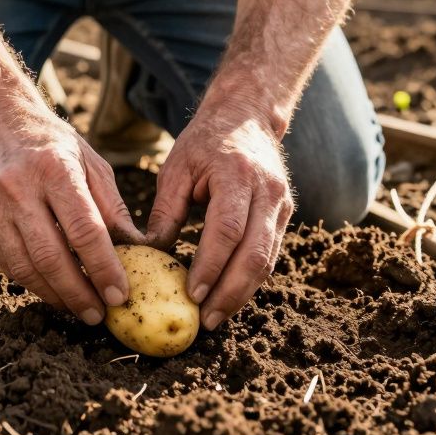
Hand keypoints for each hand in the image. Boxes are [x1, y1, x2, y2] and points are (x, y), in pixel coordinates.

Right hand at [0, 102, 143, 324]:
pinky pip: (8, 264)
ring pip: (25, 267)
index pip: (84, 229)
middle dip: (78, 292)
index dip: (103, 267)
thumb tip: (139, 251)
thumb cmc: (52, 144)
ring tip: (79, 309)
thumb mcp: (91, 163)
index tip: (119, 295)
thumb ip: (113, 208)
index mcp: (54, 169)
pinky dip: (33, 283)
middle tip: (99, 315)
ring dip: (55, 295)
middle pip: (51, 256)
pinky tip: (53, 291)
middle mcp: (18, 189)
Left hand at [146, 99, 291, 331]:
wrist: (247, 115)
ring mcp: (281, 204)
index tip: (192, 293)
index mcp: (236, 175)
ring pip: (267, 260)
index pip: (227, 230)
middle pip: (255, 253)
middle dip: (231, 292)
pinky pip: (270, 254)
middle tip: (206, 319)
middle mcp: (267, 191)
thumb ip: (166, 210)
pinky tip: (229, 296)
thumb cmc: (205, 141)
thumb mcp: (177, 168)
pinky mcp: (284, 214)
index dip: (211, 265)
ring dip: (242, 293)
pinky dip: (250, 280)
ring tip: (215, 316)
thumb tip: (150, 254)